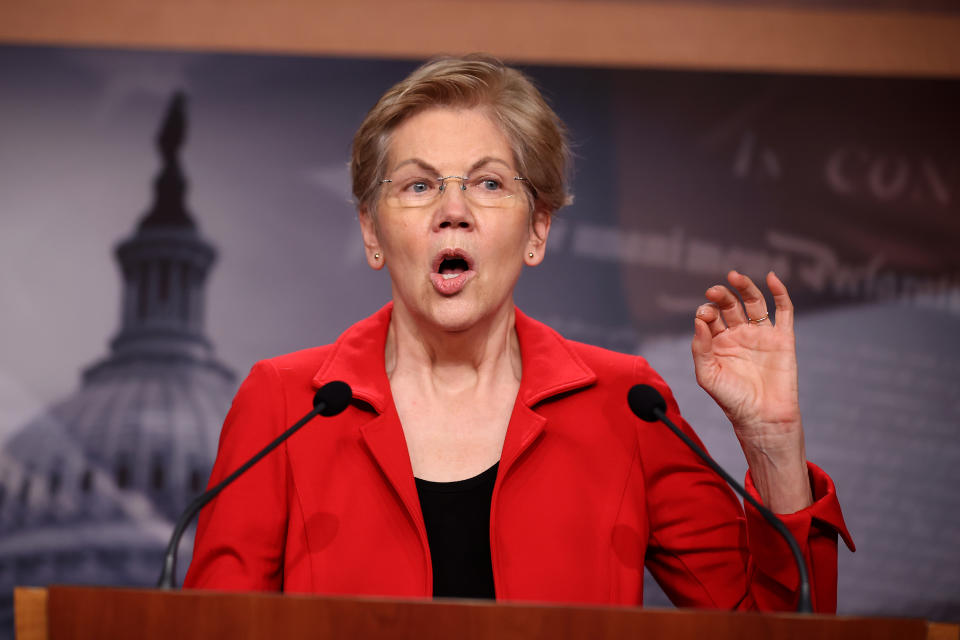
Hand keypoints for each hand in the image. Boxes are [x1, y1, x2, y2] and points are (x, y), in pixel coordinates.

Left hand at [692, 270, 811, 511]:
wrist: (762, 419)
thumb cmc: (731, 400)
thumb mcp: (707, 375)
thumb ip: (700, 347)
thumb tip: (699, 319)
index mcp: (718, 342)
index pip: (710, 317)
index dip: (706, 311)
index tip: (704, 315)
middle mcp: (739, 335)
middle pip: (730, 305)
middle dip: (721, 295)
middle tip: (714, 291)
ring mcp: (761, 335)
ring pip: (754, 303)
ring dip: (745, 287)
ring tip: (734, 276)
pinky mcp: (783, 338)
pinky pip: (784, 311)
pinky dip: (780, 293)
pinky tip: (772, 278)